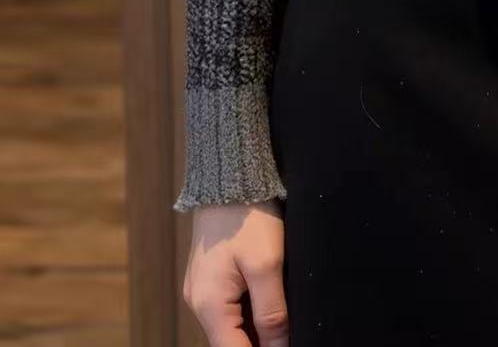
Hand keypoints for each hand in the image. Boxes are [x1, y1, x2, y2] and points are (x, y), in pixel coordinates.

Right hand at [181, 201, 288, 345]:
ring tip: (283, 322)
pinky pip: (229, 307)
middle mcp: (199, 303)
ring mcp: (202, 289)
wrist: (230, 176)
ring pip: (231, 327)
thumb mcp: (267, 264)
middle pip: (231, 342)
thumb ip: (272, 312)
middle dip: (261, 343)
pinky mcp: (210, 277)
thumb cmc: (248, 216)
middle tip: (289, 334)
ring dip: (255, 330)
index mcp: (208, 305)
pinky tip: (270, 302)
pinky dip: (249, 312)